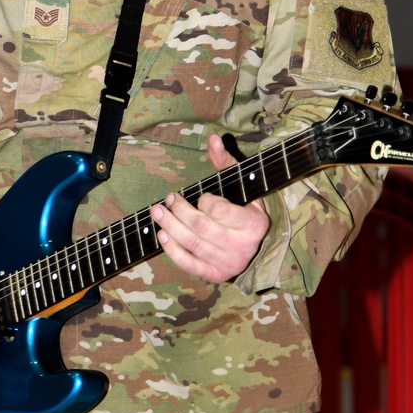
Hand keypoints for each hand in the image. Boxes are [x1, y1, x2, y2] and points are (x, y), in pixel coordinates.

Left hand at [151, 133, 269, 281]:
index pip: (220, 211)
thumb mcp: (241, 185)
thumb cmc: (244, 208)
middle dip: (180, 210)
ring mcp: (229, 263)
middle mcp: (243, 247)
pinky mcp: (215, 274)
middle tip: (168, 198)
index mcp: (254, 224)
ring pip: (193, 244)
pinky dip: (173, 250)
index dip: (205, 201)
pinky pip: (190, 264)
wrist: (253, 244)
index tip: (201, 195)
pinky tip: (162, 234)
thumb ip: (225, 162)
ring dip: (170, 226)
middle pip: (202, 227)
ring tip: (157, 211)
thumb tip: (212, 138)